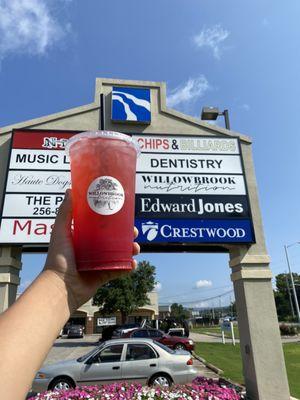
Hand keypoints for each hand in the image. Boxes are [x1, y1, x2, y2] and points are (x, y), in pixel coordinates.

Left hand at [44, 189, 139, 310]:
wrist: (61, 287)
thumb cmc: (58, 259)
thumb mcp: (60, 231)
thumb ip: (65, 212)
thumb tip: (70, 190)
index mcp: (84, 237)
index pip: (102, 225)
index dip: (114, 219)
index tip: (124, 213)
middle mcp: (93, 249)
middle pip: (115, 238)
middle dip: (127, 234)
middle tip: (134, 231)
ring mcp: (100, 262)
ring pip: (121, 253)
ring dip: (131, 249)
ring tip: (136, 248)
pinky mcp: (104, 275)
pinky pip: (120, 270)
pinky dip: (129, 267)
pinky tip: (133, 263)